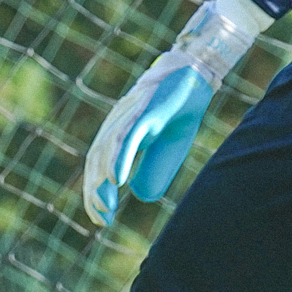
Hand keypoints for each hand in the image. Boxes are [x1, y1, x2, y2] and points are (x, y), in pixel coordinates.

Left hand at [82, 0, 269, 225]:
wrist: (196, 72)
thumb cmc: (180, 107)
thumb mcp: (170, 147)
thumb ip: (154, 168)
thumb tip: (140, 196)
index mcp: (121, 133)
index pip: (100, 165)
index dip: (97, 192)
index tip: (101, 219)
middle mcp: (118, 124)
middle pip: (96, 160)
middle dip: (94, 191)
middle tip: (99, 219)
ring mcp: (129, 115)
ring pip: (107, 151)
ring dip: (103, 180)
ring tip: (104, 206)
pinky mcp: (144, 110)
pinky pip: (127, 137)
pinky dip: (119, 159)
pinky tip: (116, 179)